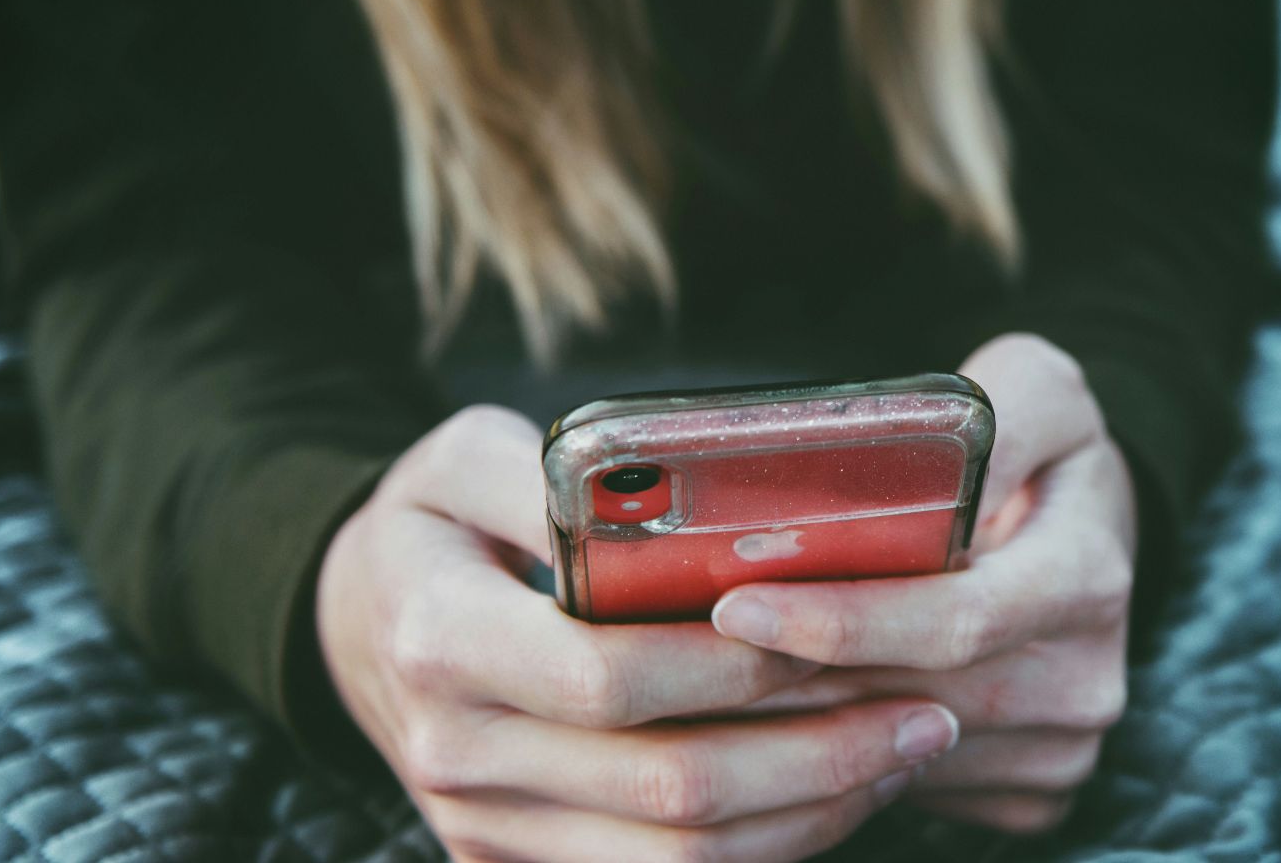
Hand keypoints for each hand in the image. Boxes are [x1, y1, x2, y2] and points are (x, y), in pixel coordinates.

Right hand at [315, 405, 963, 862]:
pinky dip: (764, 848)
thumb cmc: (428, 526)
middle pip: (664, 788)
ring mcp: (486, 826)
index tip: (842, 635)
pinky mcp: (515, 862)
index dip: (738, 668)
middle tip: (924, 707)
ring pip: (677, 859)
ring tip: (904, 749)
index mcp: (443, 640)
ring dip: (809, 811)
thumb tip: (674, 499)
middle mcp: (458, 751)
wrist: (356, 622)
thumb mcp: (459, 457)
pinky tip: (832, 791)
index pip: (611, 678)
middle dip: (813, 753)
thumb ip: (555, 471)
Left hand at [711, 333, 1137, 832]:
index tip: (740, 604)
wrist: (1092, 530)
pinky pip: (911, 787)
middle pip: (908, 696)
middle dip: (787, 679)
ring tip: (705, 674)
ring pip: (896, 752)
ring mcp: (1058, 746)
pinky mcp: (1030, 790)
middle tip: (682, 649)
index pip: (955, 618)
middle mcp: (1084, 677)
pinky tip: (778, 709)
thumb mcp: (1037, 388)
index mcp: (1086, 575)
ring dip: (795, 722)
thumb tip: (922, 465)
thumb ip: (989, 411)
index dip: (842, 621)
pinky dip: (837, 758)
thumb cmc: (1046, 453)